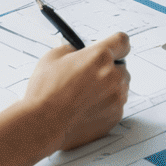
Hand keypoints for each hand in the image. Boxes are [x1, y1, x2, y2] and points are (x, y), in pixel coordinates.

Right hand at [22, 32, 130, 150]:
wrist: (43, 124)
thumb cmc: (45, 92)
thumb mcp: (54, 57)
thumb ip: (73, 49)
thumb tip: (80, 51)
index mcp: (99, 57)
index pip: (122, 41)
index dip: (116, 44)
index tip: (111, 48)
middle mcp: (113, 76)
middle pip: (121, 66)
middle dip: (109, 68)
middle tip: (90, 75)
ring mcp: (116, 98)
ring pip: (120, 86)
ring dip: (109, 87)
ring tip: (85, 95)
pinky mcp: (115, 116)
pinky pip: (116, 105)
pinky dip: (106, 104)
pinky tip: (86, 107)